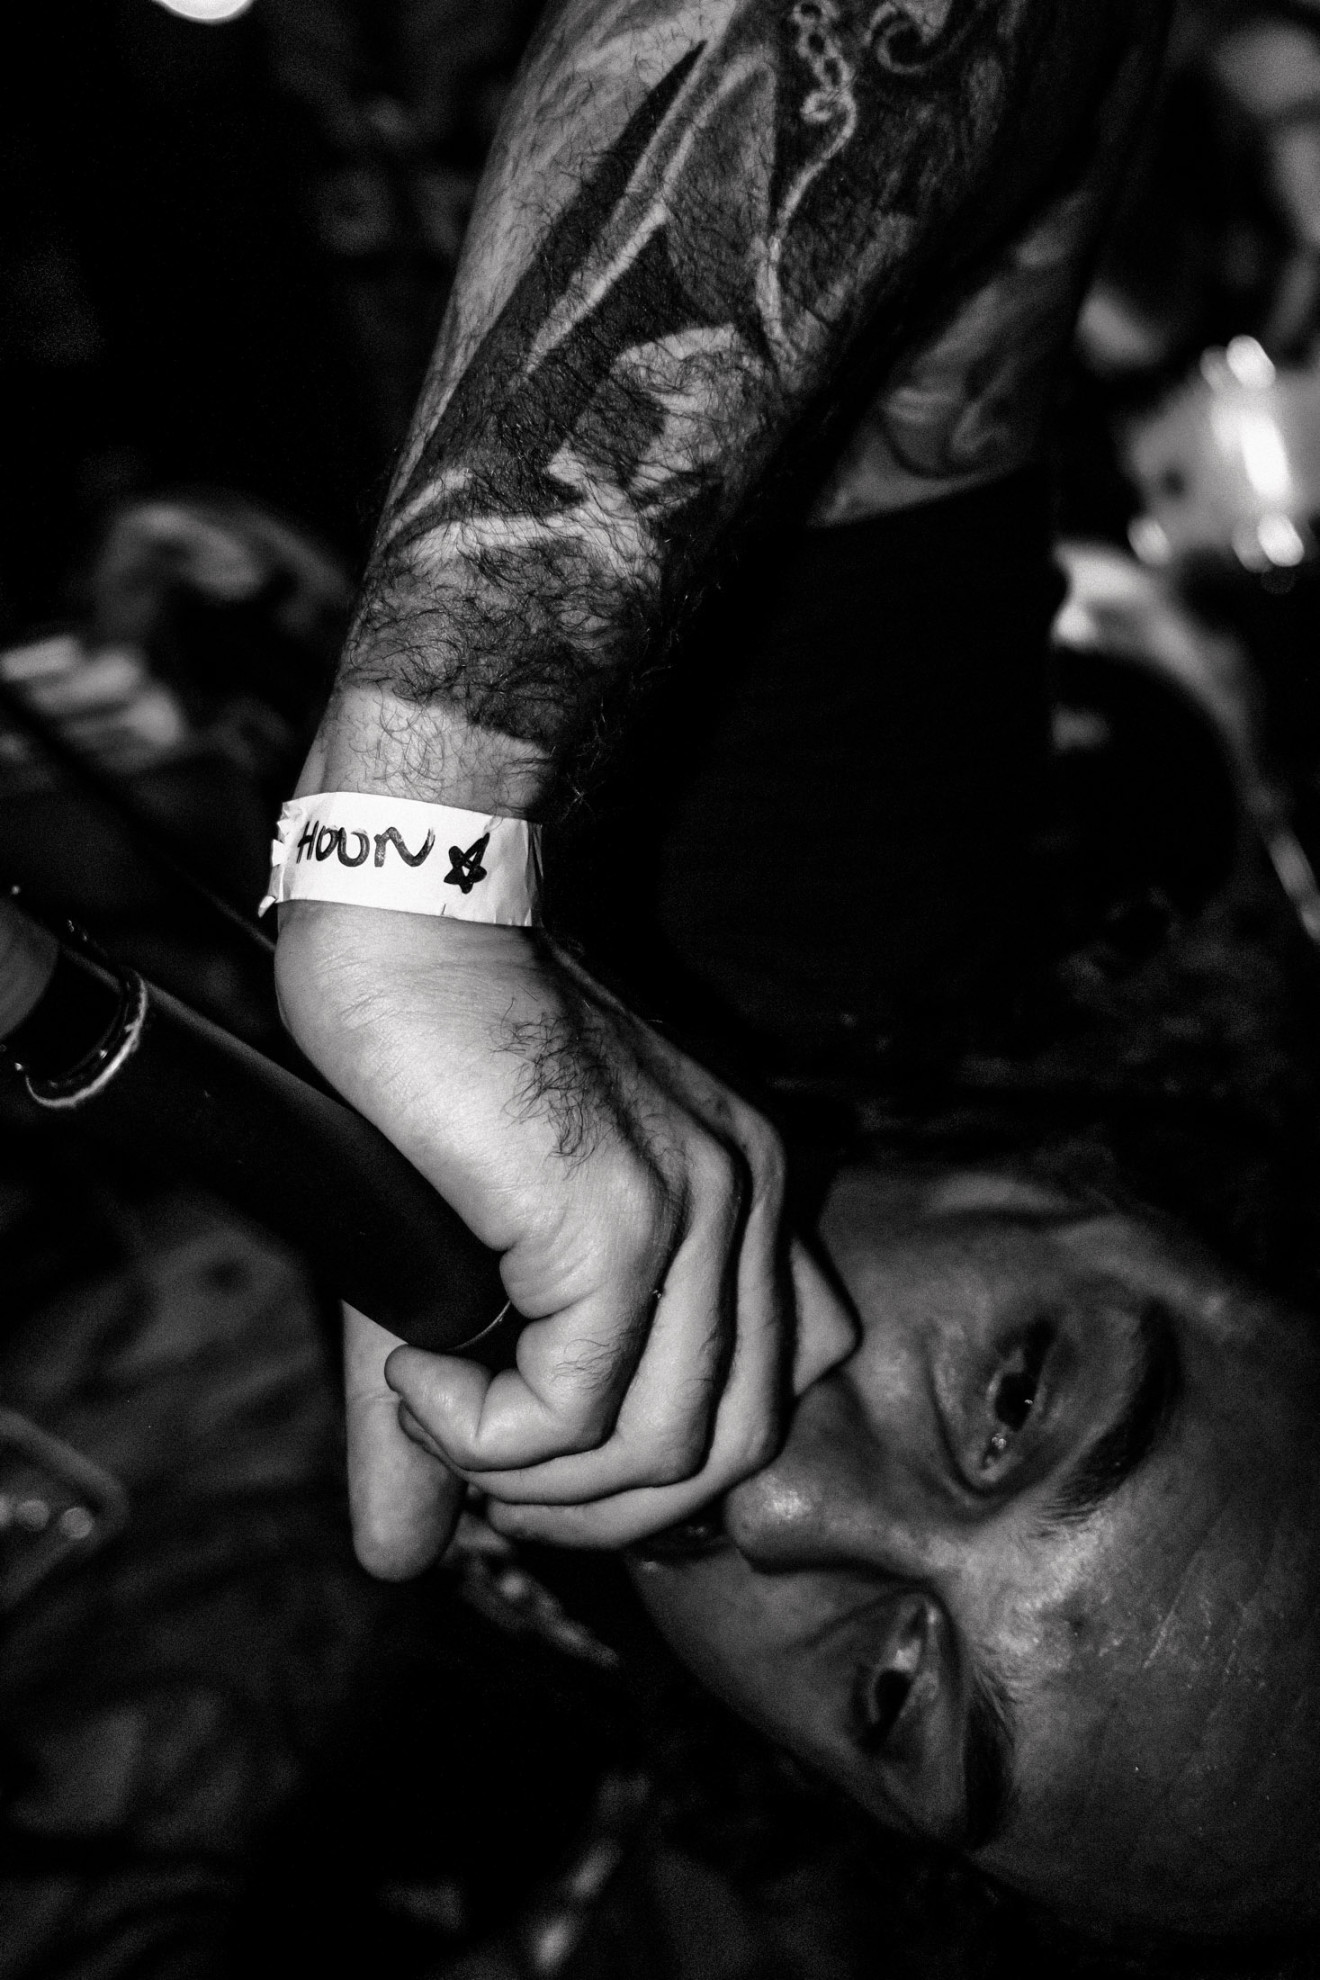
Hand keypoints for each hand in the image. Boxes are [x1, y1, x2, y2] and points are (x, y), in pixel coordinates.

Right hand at [275, 903, 854, 1569]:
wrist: (405, 925)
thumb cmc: (430, 1071)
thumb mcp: (449, 1271)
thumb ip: (441, 1420)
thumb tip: (398, 1559)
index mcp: (741, 1195)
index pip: (771, 1395)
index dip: (661, 1469)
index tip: (545, 1464)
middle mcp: (745, 1201)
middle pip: (734, 1449)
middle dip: (603, 1510)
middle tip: (485, 1474)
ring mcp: (695, 1209)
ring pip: (667, 1447)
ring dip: (535, 1483)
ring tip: (438, 1416)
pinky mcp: (614, 1216)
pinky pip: (575, 1407)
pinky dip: (484, 1434)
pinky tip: (418, 1374)